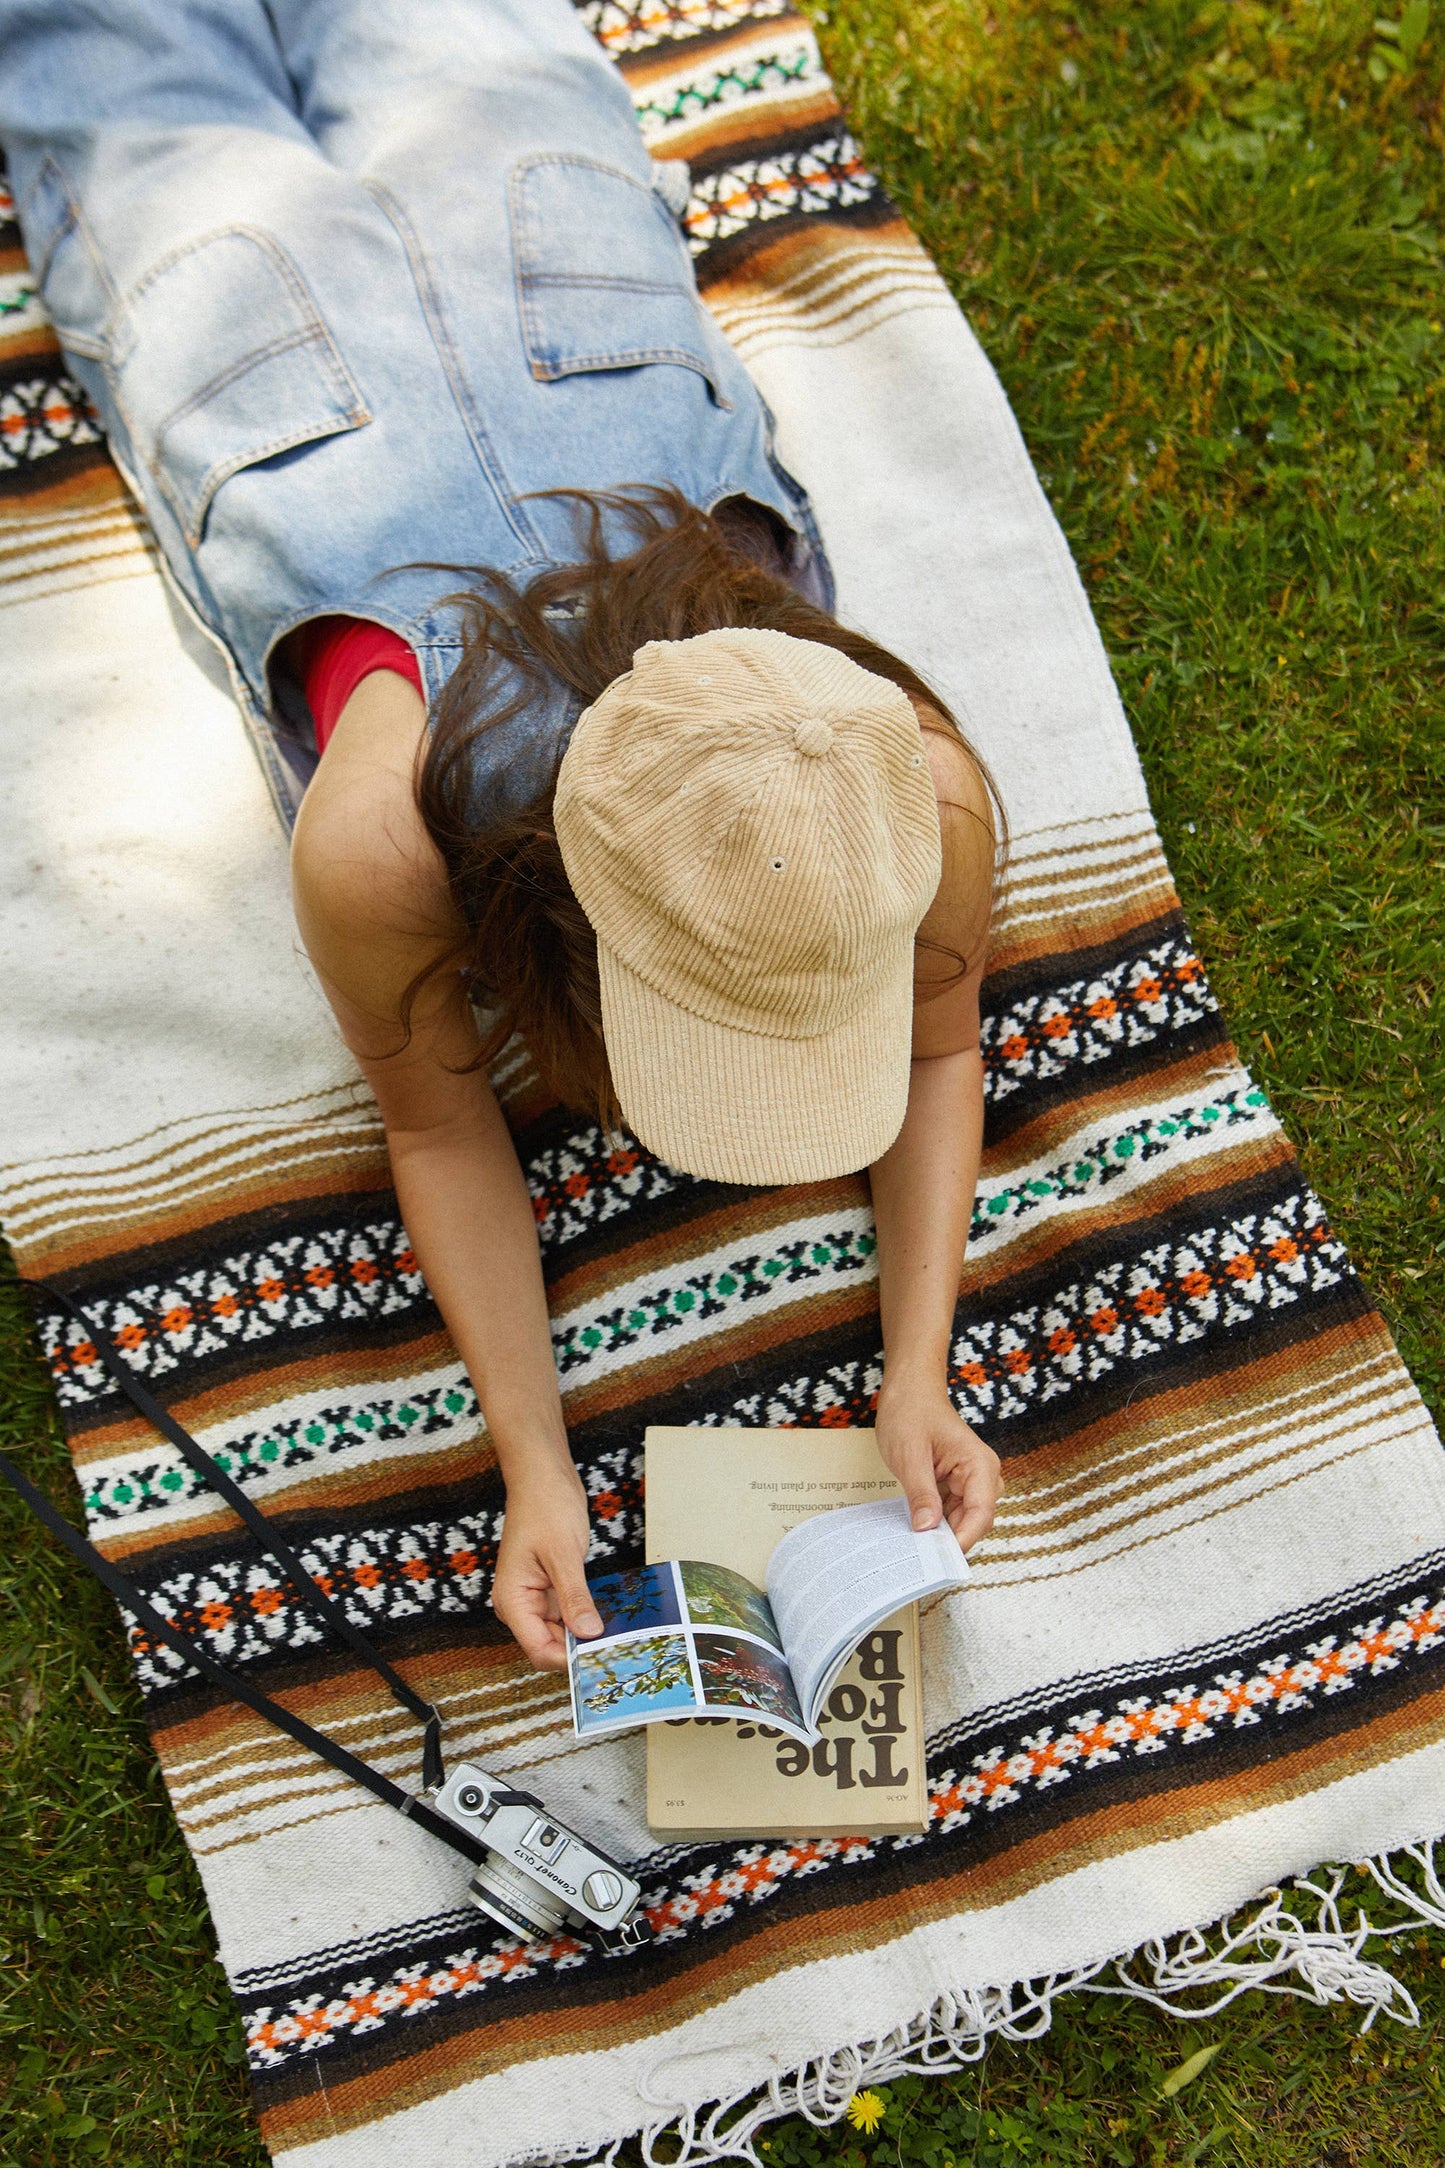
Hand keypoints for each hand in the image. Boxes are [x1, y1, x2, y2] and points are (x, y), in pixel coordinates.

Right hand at [491, 1463, 603, 1668]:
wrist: (542, 1476)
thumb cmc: (545, 1506)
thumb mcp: (563, 1554)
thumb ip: (574, 1597)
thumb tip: (590, 1635)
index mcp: (512, 1600)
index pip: (539, 1649)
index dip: (569, 1660)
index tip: (603, 1658)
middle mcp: (520, 1604)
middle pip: (550, 1646)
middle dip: (581, 1649)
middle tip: (620, 1648)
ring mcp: (536, 1597)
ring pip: (562, 1633)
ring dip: (587, 1634)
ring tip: (621, 1635)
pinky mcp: (551, 1588)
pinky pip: (569, 1614)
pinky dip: (587, 1616)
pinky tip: (611, 1617)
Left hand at [874, 1376, 1001, 1549]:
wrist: (908, 1390)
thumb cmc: (911, 1412)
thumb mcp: (910, 1455)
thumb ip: (921, 1494)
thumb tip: (927, 1529)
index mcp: (978, 1464)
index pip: (981, 1513)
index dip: (962, 1539)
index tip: (938, 1559)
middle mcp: (982, 1475)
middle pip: (975, 1521)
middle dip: (950, 1540)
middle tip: (920, 1558)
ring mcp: (970, 1480)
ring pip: (963, 1520)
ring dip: (941, 1533)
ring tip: (914, 1547)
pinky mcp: (955, 1484)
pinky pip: (951, 1511)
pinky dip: (935, 1522)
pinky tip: (916, 1530)